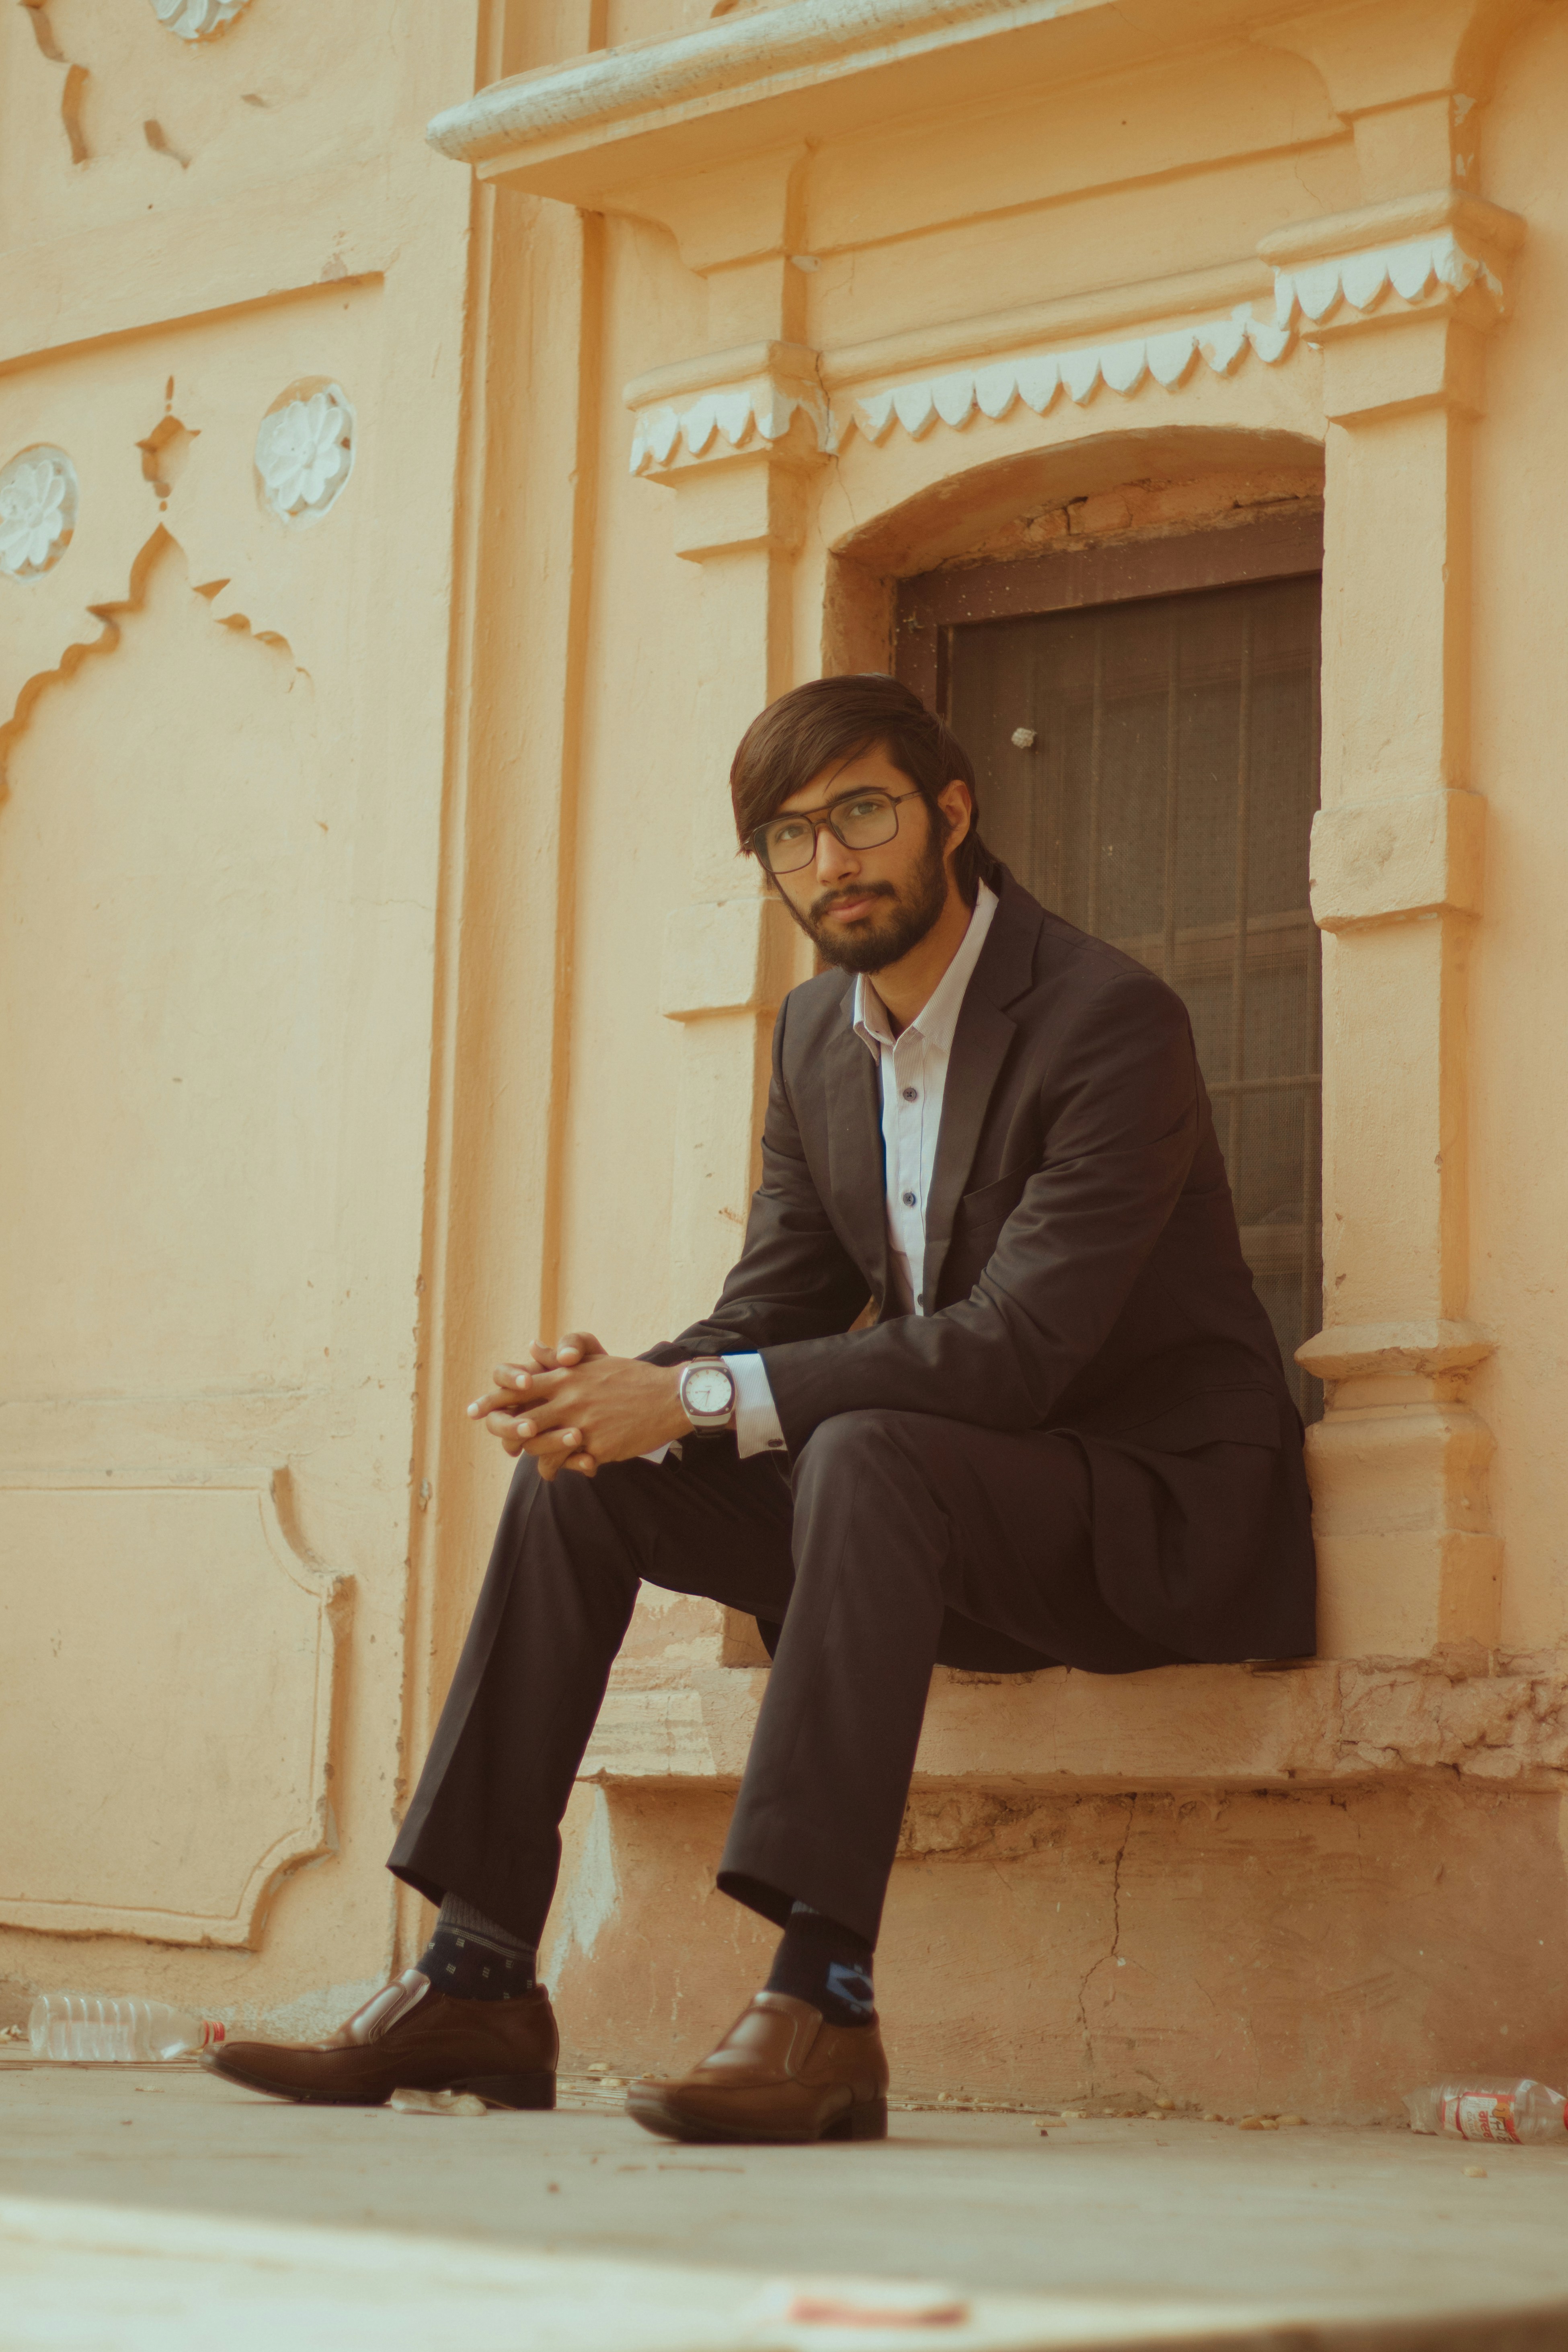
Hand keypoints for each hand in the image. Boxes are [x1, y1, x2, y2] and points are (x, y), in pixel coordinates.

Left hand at [468, 1340, 688, 1481]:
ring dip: (535, 1456)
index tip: (473, 1411)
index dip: (493, 1400)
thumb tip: (532, 1348)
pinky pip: (570, 1462)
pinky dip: (566, 1467)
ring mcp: (584, 1424)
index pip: (519, 1387)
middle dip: (505, 1434)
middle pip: (522, 1421)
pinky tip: (570, 1470)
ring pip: (541, 1446)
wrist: (670, 1398)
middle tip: (500, 1443)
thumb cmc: (632, 1378)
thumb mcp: (596, 1362)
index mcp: (567, 1378)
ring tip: (536, 1462)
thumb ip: (561, 1359)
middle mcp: (570, 1399)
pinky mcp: (598, 1446)